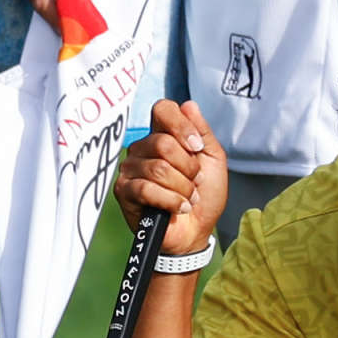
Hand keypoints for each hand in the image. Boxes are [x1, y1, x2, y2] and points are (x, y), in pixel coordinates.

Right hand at [114, 100, 228, 257]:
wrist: (196, 233)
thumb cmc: (203, 196)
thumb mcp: (213, 160)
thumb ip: (202, 132)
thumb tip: (188, 104)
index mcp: (164, 135)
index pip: (163, 109)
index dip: (181, 125)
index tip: (196, 147)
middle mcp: (144, 148)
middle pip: (163, 143)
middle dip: (188, 167)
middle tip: (194, 182)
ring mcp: (131, 168)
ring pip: (158, 168)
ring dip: (182, 188)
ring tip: (187, 198)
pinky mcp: (124, 191)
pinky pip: (147, 189)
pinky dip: (171, 201)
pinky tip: (179, 208)